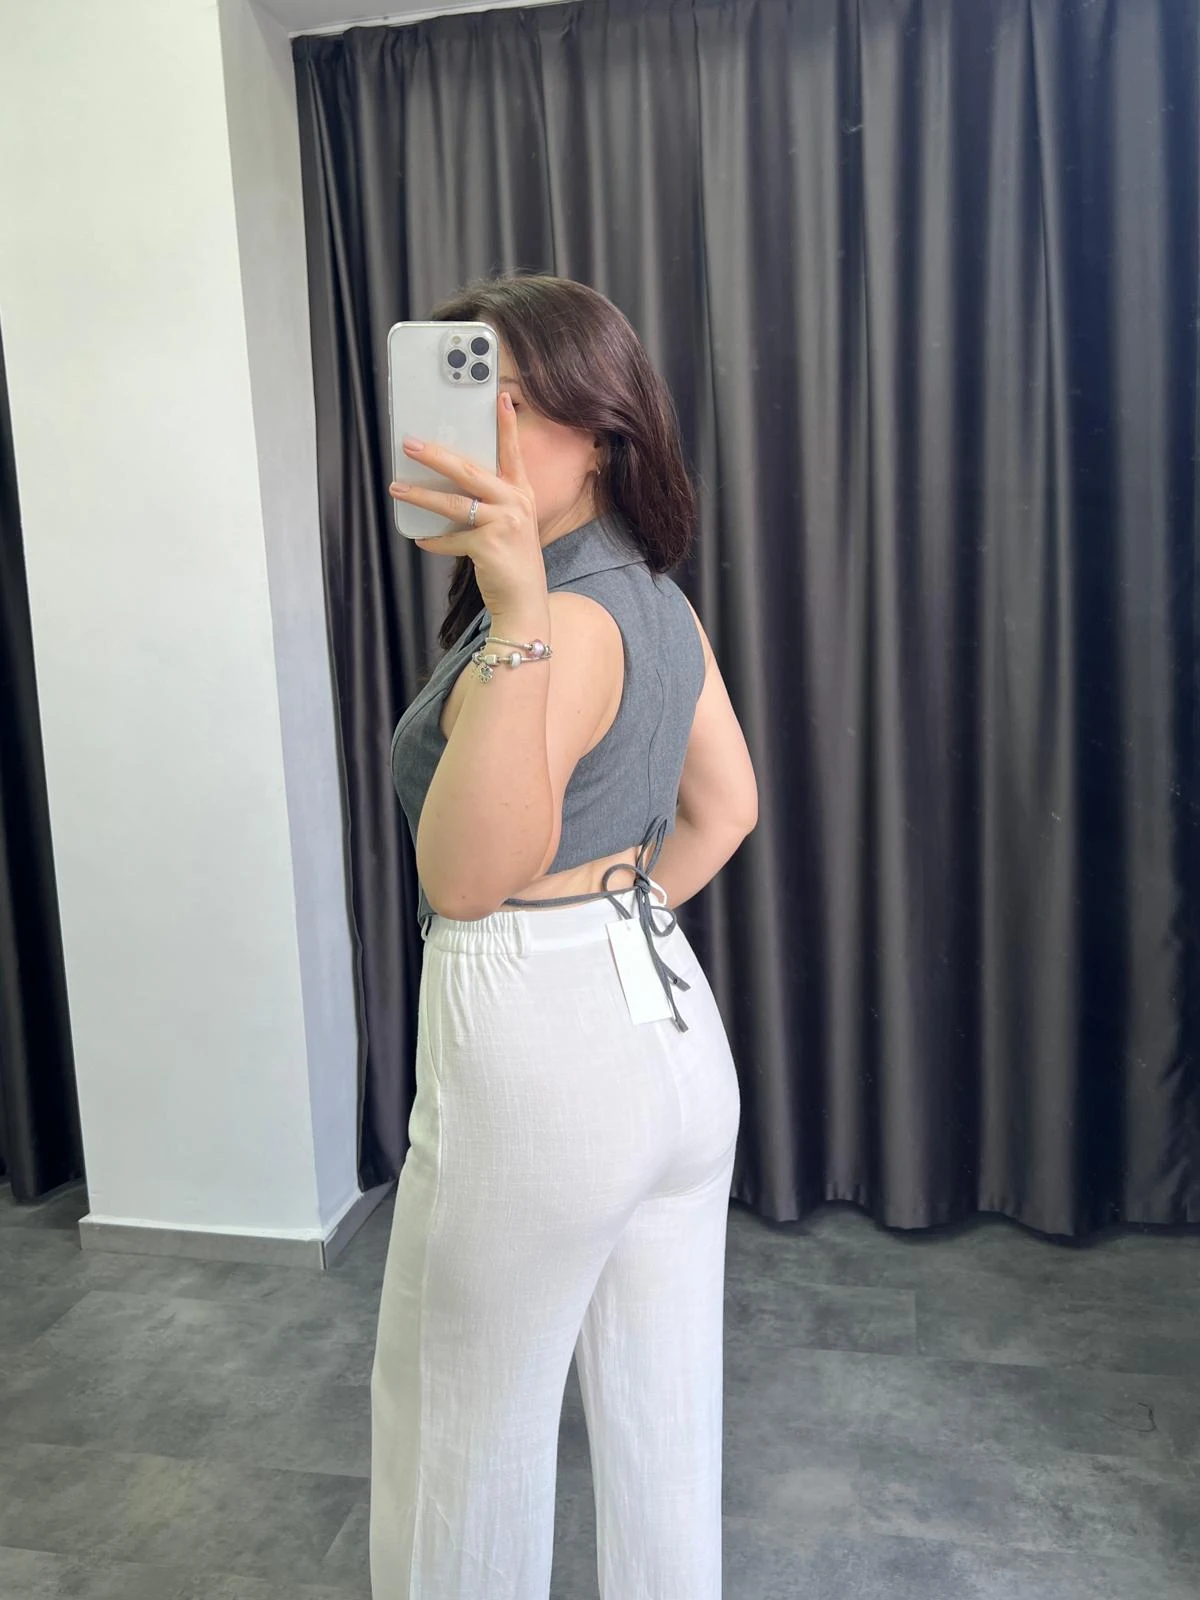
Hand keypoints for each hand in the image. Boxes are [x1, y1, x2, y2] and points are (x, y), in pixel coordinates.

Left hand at [389, 393, 547, 623]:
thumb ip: (490, 503)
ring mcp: (503, 524)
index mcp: (521, 494)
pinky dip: (433, 540)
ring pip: (453, 503)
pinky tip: (421, 539)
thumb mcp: (511, 525)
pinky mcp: (488, 546)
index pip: (512, 452)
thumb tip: (449, 487)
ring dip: (421, 495)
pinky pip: (451, 538)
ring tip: (398, 488)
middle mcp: (515, 503)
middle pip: (469, 471)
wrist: (525, 602)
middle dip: (436, 455)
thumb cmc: (513, 562)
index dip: (507, 425)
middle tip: (411, 444)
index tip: (499, 398)